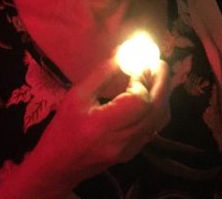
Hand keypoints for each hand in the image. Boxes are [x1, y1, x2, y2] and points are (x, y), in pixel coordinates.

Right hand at [32, 57, 169, 188]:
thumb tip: (125, 54)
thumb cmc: (63, 127)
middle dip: (162, 83)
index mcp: (103, 125)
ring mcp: (131, 149)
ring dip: (162, 94)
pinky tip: (148, 94)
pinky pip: (154, 127)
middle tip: (159, 63)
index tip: (137, 66)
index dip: (143, 81)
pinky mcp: (134, 152)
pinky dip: (157, 107)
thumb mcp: (77, 96)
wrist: (59, 166)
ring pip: (160, 119)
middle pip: (156, 110)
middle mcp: (122, 140)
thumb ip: (103, 75)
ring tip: (155, 76)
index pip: (139, 103)